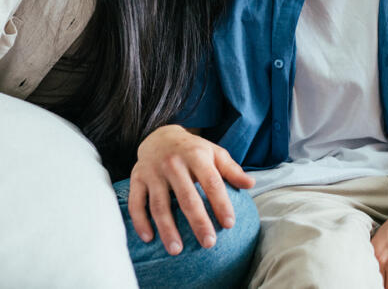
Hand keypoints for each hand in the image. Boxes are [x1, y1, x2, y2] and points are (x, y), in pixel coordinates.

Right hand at [129, 125, 254, 254]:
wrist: (160, 136)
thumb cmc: (193, 149)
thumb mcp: (215, 153)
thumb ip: (231, 170)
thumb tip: (251, 184)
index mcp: (196, 155)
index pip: (211, 183)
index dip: (221, 204)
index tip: (229, 224)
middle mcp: (173, 163)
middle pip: (187, 197)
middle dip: (198, 222)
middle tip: (209, 243)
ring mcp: (153, 172)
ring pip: (159, 205)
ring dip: (167, 229)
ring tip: (176, 250)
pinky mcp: (137, 179)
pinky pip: (136, 203)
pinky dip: (140, 222)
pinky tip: (149, 238)